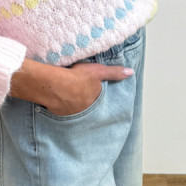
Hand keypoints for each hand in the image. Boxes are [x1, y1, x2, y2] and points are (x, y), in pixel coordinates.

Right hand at [9, 58, 132, 114]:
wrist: (54, 85)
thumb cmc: (77, 77)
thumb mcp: (98, 71)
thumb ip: (114, 73)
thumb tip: (131, 73)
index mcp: (96, 102)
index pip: (99, 101)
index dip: (95, 96)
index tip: (91, 92)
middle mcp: (85, 111)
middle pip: (87, 106)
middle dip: (85, 102)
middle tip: (79, 94)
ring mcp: (71, 114)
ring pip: (74, 109)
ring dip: (72, 104)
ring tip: (68, 95)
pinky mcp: (58, 114)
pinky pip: (62, 110)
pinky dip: (61, 105)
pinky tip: (58, 98)